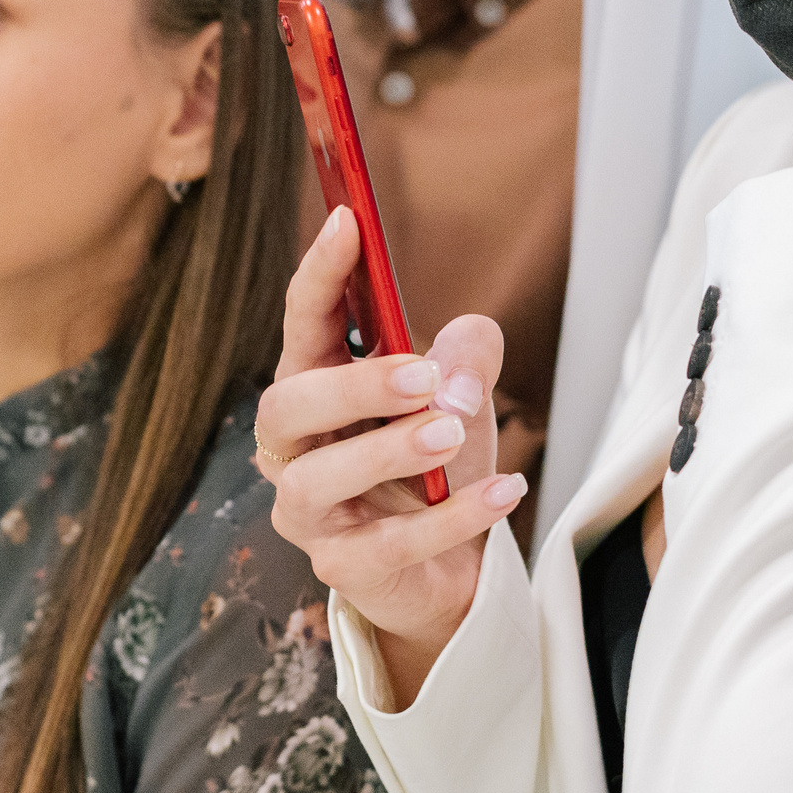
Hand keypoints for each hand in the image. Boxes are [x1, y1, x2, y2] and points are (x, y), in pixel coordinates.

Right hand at [257, 208, 526, 702]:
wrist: (444, 570)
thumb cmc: (434, 469)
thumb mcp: (460, 400)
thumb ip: (466, 358)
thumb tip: (460, 354)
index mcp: (315, 390)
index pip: (301, 324)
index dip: (320, 273)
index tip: (349, 222)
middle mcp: (295, 451)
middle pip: (287, 407)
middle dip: (353, 384)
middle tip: (423, 376)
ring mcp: (311, 515)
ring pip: (319, 480)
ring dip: (388, 450)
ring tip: (451, 432)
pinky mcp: (342, 569)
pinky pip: (388, 544)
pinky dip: (452, 516)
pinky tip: (504, 491)